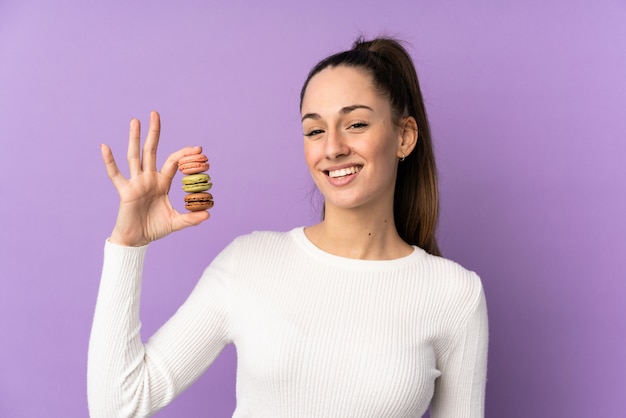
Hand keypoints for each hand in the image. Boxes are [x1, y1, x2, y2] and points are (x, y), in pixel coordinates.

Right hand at [101, 111, 209, 246]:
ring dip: (134, 138)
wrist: (137, 240)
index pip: (174, 162)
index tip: (199, 148)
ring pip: (135, 156)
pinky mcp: (125, 191)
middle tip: (155, 113)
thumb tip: (208, 214)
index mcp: (162, 183)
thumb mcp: (176, 222)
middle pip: (151, 150)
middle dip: (154, 132)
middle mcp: (148, 178)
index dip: (185, 154)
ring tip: (135, 120)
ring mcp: (136, 183)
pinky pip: (115, 175)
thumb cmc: (155, 229)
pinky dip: (109, 161)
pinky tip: (104, 147)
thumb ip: (191, 218)